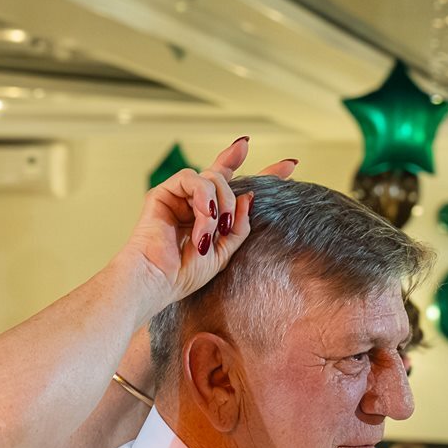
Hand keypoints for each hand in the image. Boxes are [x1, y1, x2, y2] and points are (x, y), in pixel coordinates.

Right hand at [119, 138, 298, 306]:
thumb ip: (240, 226)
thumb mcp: (225, 252)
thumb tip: (249, 196)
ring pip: (212, 178)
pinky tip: (203, 220)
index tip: (290, 165)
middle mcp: (195, 203)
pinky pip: (193, 180)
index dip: (264, 175)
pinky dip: (203, 200)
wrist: (157, 281)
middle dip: (244, 173)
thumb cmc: (184, 274)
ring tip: (214, 230)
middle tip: (234, 218)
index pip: (238, 189)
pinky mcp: (164, 192)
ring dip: (220, 204)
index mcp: (210, 217)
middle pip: (223, 173)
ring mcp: (179, 196)